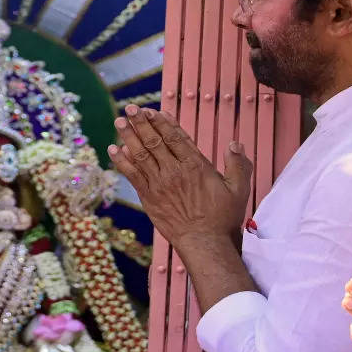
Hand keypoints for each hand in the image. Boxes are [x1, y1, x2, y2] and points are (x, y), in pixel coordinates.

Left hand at [106, 105, 251, 251]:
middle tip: (130, 108)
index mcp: (196, 166)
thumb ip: (238, 164)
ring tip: (119, 121)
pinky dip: (121, 161)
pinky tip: (113, 149)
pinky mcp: (148, 197)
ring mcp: (159, 184)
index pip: (176, 137)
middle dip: (141, 123)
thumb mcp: (238, 189)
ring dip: (128, 136)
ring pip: (140, 154)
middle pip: (154, 141)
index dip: (163, 122)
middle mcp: (174, 171)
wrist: (203, 242)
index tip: (153, 111)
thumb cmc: (223, 217)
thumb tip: (235, 143)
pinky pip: (132, 174)